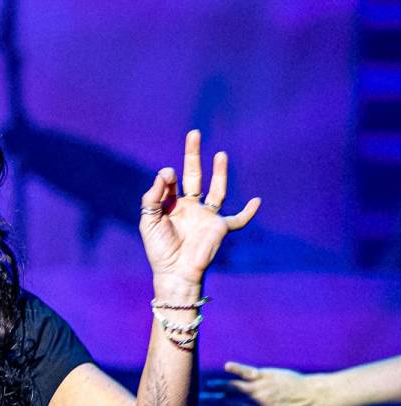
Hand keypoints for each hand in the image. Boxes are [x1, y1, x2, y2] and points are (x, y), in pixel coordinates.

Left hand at [139, 130, 260, 289]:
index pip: (171, 182)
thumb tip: (167, 172)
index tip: (168, 176)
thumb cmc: (159, 249)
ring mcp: (207, 216)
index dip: (167, 176)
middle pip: (194, 175)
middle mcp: (191, 207)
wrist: (175, 272)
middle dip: (193, 155)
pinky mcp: (220, 228)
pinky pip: (238, 219)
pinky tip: (257, 201)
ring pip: (217, 190)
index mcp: (172, 205)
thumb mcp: (149, 219)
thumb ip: (153, 196)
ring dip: (220, 173)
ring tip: (220, 154)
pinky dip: (249, 212)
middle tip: (194, 134)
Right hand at [202, 363, 321, 405]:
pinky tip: (227, 367)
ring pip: (235, 385)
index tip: (202, 402)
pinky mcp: (266, 375)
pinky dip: (237, 369)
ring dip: (220, 384)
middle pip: (229, 398)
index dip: (215, 404)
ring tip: (210, 384)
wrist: (312, 397)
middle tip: (199, 396)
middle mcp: (256, 401)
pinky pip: (248, 372)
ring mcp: (261, 387)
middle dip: (212, 396)